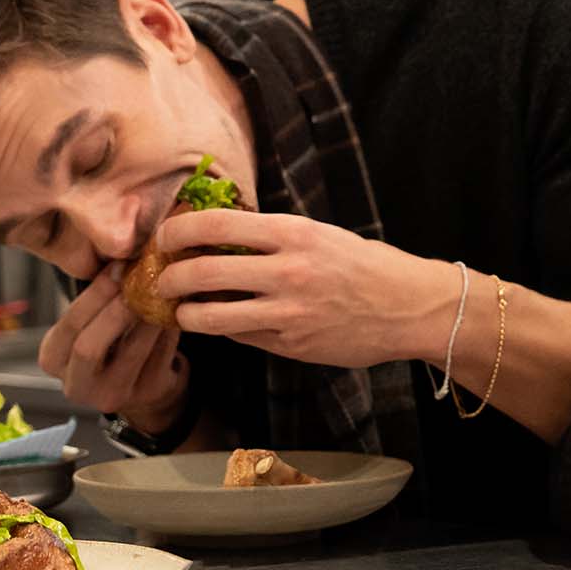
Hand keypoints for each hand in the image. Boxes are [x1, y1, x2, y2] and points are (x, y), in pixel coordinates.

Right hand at [37, 264, 187, 421]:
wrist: (141, 382)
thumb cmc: (110, 342)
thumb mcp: (90, 323)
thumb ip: (97, 299)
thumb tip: (123, 258)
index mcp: (53, 359)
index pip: (70, 325)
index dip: (95, 295)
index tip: (118, 267)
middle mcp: (77, 385)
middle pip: (90, 346)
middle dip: (116, 310)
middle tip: (139, 280)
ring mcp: (112, 396)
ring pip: (132, 351)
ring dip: (148, 315)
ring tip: (162, 288)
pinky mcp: (148, 394)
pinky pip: (160, 355)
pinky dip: (168, 328)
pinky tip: (176, 307)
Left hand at [152, 209, 449, 367]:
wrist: (408, 307)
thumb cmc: (363, 265)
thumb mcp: (318, 234)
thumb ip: (271, 235)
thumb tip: (216, 233)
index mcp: (292, 233)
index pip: (215, 224)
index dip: (177, 229)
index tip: (164, 236)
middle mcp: (286, 271)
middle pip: (201, 271)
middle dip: (170, 277)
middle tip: (161, 279)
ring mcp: (287, 313)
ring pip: (210, 316)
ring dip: (185, 314)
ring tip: (181, 311)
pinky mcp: (291, 345)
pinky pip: (240, 337)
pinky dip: (223, 330)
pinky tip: (222, 324)